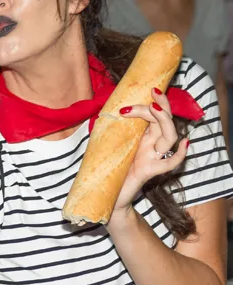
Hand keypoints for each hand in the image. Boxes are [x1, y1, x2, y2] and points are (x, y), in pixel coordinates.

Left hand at [111, 89, 189, 221]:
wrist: (104, 194)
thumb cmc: (106, 168)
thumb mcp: (105, 143)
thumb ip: (108, 129)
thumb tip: (100, 112)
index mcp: (142, 137)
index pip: (154, 116)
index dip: (152, 103)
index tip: (145, 90)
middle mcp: (150, 146)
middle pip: (164, 122)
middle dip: (160, 105)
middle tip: (152, 92)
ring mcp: (152, 158)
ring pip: (169, 137)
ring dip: (164, 121)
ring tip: (154, 108)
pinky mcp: (149, 172)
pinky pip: (170, 164)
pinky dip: (179, 154)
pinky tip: (184, 143)